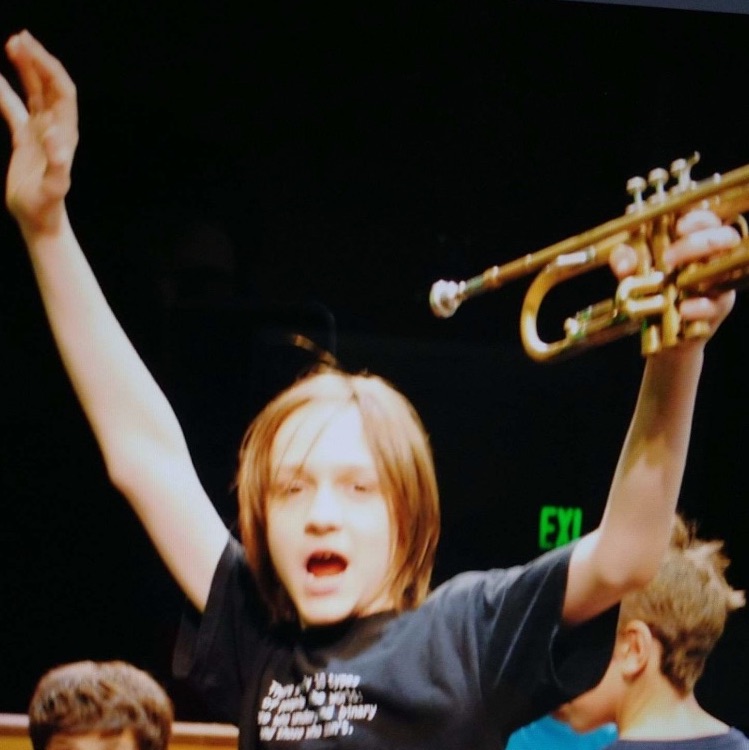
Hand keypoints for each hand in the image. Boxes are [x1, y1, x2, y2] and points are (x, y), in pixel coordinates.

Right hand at [0, 30, 77, 235]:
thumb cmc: (46, 207)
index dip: (49, 68)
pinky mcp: (26, 140)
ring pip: (35, 92)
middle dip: (37, 60)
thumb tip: (54, 138)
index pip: (62, 92)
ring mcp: (41, 133)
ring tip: (12, 43)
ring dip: (26, 69)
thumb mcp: (53, 188)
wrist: (39, 220)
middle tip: (19, 37)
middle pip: (50, 86)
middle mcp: (56, 129)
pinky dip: (5, 91)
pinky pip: (15, 108)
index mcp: (65, 134)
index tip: (30, 49)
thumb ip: (57, 165)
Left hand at [609, 209, 737, 342]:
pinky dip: (700, 306)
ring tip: (677, 281)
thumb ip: (625, 259)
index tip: (679, 225)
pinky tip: (683, 309)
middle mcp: (714, 255)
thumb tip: (623, 263)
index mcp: (695, 237)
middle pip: (726, 236)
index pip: (707, 217)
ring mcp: (720, 281)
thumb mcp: (632, 269)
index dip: (698, 217)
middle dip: (699, 242)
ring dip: (703, 272)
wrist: (659, 331)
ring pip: (729, 267)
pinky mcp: (718, 308)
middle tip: (668, 258)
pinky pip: (716, 304)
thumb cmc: (649, 288)